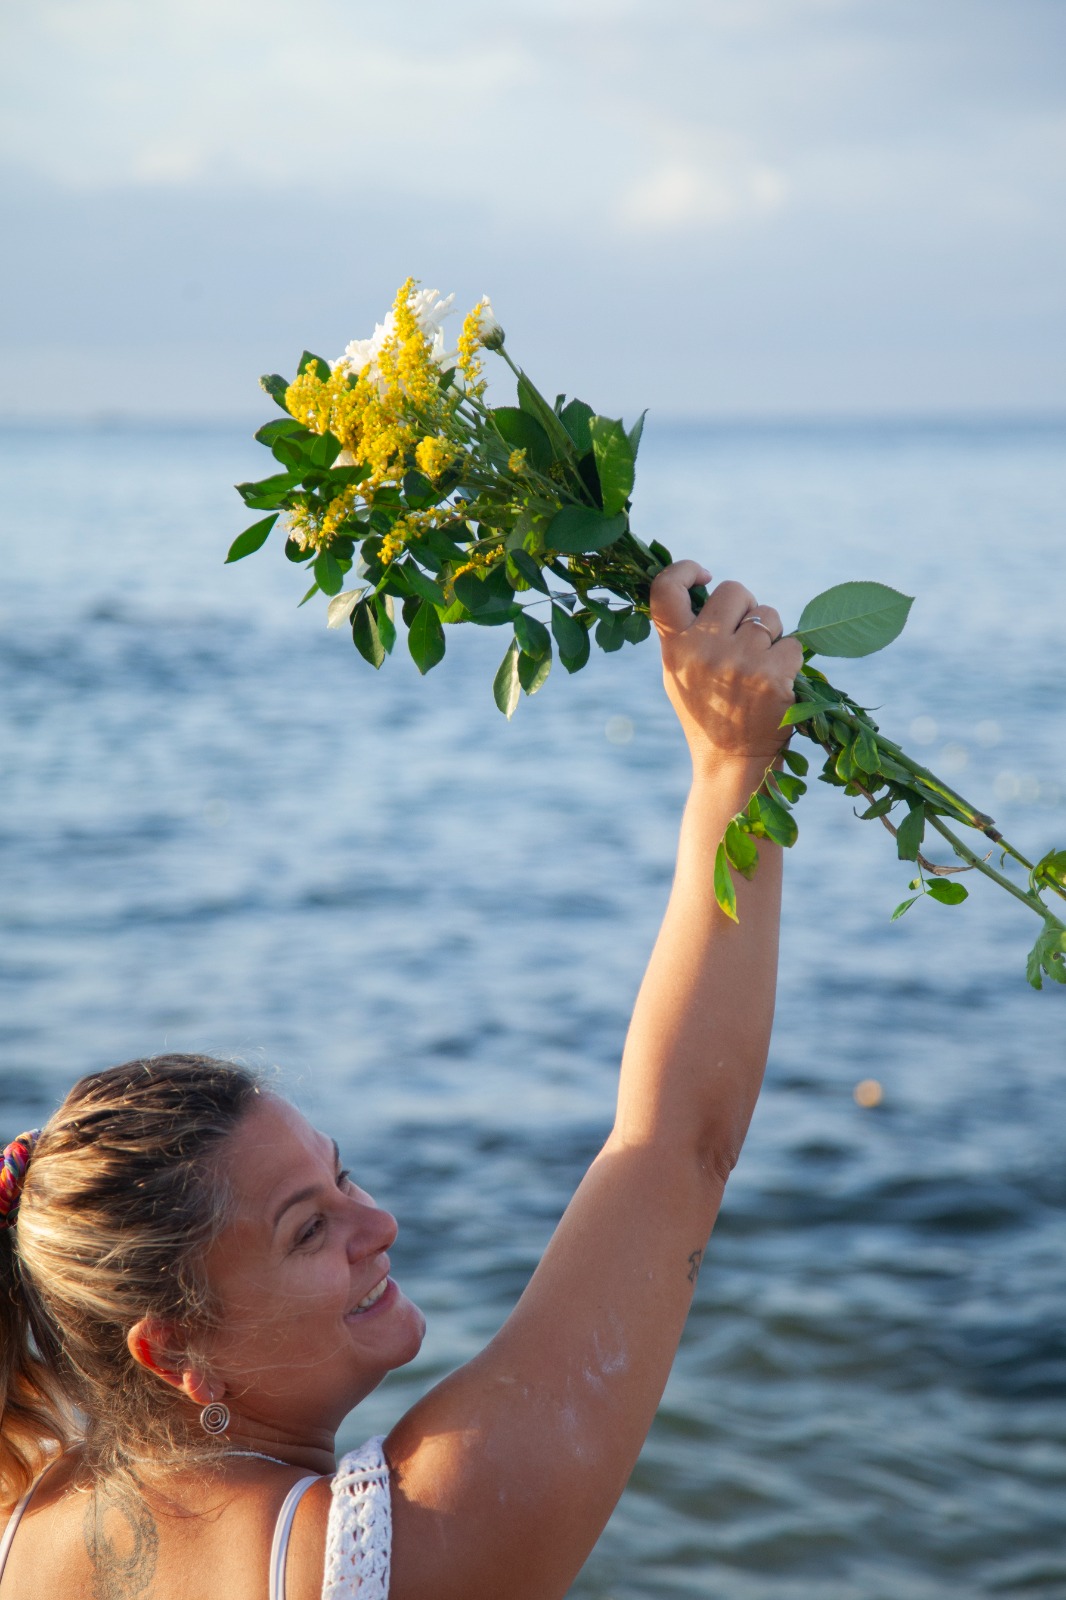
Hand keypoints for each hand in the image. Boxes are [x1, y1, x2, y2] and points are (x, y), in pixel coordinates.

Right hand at [650, 561, 803, 769]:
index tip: (704, 575)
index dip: (684, 570)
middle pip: (733, 590)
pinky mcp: (773, 676)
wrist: (732, 763)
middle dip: (745, 607)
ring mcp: (740, 662)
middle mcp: (704, 651)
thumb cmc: (706, 713)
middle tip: (743, 637)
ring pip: (768, 615)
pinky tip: (776, 683)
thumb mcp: (678, 674)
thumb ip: (684, 633)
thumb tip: (705, 588)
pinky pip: (793, 643)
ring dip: (770, 635)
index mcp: (675, 649)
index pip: (665, 589)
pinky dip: (790, 659)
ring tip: (758, 668)